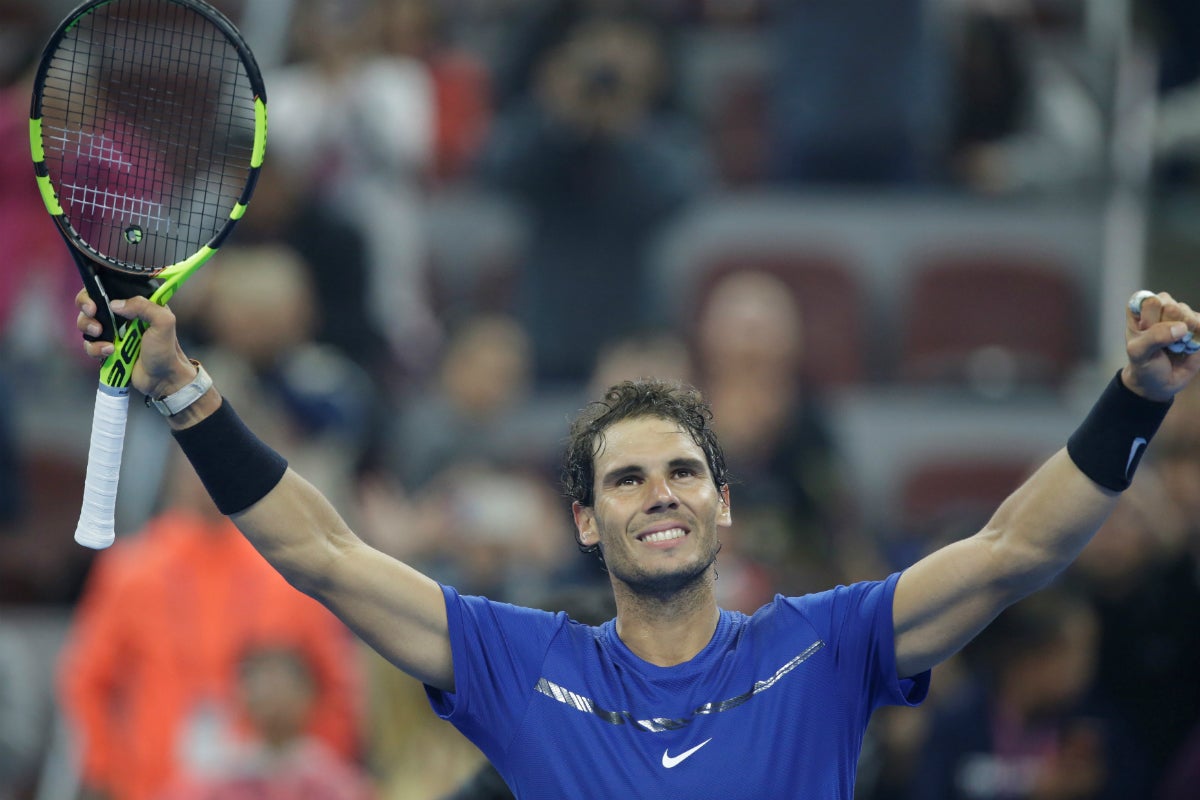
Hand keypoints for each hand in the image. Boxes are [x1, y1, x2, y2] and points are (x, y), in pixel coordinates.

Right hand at [75, 289, 194, 398]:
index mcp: (136, 305)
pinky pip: (90, 344)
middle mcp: (122, 316)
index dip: (95, 292)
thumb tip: (114, 304)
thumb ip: (144, 306)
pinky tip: (109, 352)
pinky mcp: (106, 349)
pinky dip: (94, 348)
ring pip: (87, 324)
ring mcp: (112, 333)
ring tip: (105, 340)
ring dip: (89, 330)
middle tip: (94, 317)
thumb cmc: (166, 349)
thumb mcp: (163, 322)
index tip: (95, 303)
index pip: (109, 289)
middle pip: (91, 304)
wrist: (162, 379)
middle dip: (86, 309)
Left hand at [1122, 290, 1199, 401]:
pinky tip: (1189, 346)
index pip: (1149, 301)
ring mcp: (1180, 317)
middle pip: (1171, 306)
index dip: (1151, 318)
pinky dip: (1198, 335)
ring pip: (1188, 314)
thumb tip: (1181, 327)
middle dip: (1168, 328)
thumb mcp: (1139, 353)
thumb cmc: (1144, 365)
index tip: (1147, 333)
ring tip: (1175, 347)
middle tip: (1163, 344)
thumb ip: (1154, 337)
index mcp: (1139, 311)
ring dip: (1184, 333)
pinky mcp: (1197, 326)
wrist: (1161, 383)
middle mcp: (1160, 309)